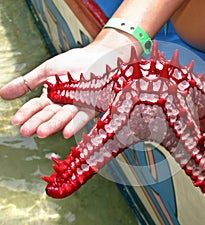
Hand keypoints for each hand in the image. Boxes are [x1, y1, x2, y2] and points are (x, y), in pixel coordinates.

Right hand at [0, 46, 115, 138]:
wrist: (98, 56)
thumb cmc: (73, 62)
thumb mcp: (46, 71)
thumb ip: (27, 82)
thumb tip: (2, 94)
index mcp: (52, 96)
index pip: (37, 107)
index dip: (27, 113)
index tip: (17, 121)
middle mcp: (64, 104)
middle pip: (49, 114)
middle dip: (37, 122)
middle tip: (26, 130)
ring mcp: (78, 106)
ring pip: (64, 117)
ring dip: (53, 125)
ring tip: (41, 132)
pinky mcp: (92, 106)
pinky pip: (83, 116)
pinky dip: (75, 124)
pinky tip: (67, 132)